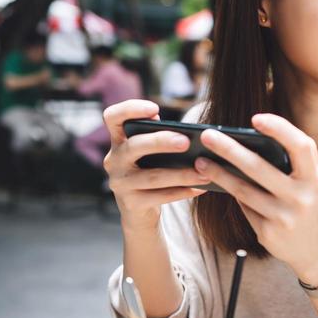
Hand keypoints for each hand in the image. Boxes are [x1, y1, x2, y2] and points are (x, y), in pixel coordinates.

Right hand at [103, 99, 209, 230]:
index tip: (155, 109)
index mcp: (118, 140)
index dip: (130, 109)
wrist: (137, 208)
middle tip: (187, 142)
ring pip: (153, 176)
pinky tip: (200, 188)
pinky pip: (161, 197)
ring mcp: (120, 183)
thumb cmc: (149, 169)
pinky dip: (183, 192)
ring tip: (205, 172)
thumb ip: (160, 136)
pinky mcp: (130, 203)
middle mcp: (114, 160)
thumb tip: (186, 133)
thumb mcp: (150, 152)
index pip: (112, 117)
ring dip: (182, 174)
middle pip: (135, 146)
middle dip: (161, 142)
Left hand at [194, 114, 317, 279]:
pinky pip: (244, 208)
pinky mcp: (269, 233)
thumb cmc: (311, 207)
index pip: (301, 146)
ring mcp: (284, 217)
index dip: (280, 129)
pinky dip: (232, 194)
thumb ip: (293, 166)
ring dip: (219, 174)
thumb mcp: (313, 185)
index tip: (255, 118)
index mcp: (315, 179)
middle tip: (206, 135)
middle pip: (259, 167)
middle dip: (230, 149)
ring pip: (243, 190)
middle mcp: (302, 197)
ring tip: (201, 161)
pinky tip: (216, 183)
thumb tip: (249, 145)